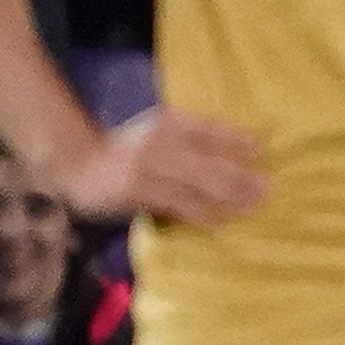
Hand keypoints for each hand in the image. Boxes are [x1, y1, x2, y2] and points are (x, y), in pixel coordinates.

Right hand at [49, 110, 267, 226]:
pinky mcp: (136, 191)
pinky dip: (199, 215)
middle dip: (239, 177)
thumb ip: (192, 142)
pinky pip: (175, 206)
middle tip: (266, 189)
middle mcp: (159, 141)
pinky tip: (218, 223)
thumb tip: (239, 158)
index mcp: (168, 122)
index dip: (235, 139)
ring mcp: (147, 167)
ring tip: (251, 208)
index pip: (208, 128)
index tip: (260, 149)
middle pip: (207, 162)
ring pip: (195, 187)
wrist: (78, 163)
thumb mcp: (159, 134)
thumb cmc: (129, 151)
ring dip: (226, 199)